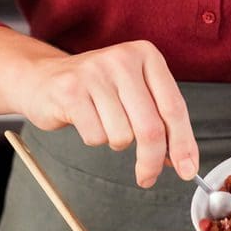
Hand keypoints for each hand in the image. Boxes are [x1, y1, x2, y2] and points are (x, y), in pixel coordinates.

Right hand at [0, 28, 198, 187]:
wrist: (43, 77)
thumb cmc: (95, 88)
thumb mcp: (133, 92)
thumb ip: (159, 119)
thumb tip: (181, 159)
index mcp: (146, 54)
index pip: (174, 107)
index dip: (183, 144)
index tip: (187, 170)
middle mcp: (123, 59)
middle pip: (151, 127)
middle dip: (151, 160)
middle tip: (147, 176)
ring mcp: (95, 73)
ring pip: (122, 136)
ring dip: (115, 141)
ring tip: (102, 122)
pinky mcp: (71, 91)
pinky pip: (96, 136)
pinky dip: (93, 138)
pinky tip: (85, 120)